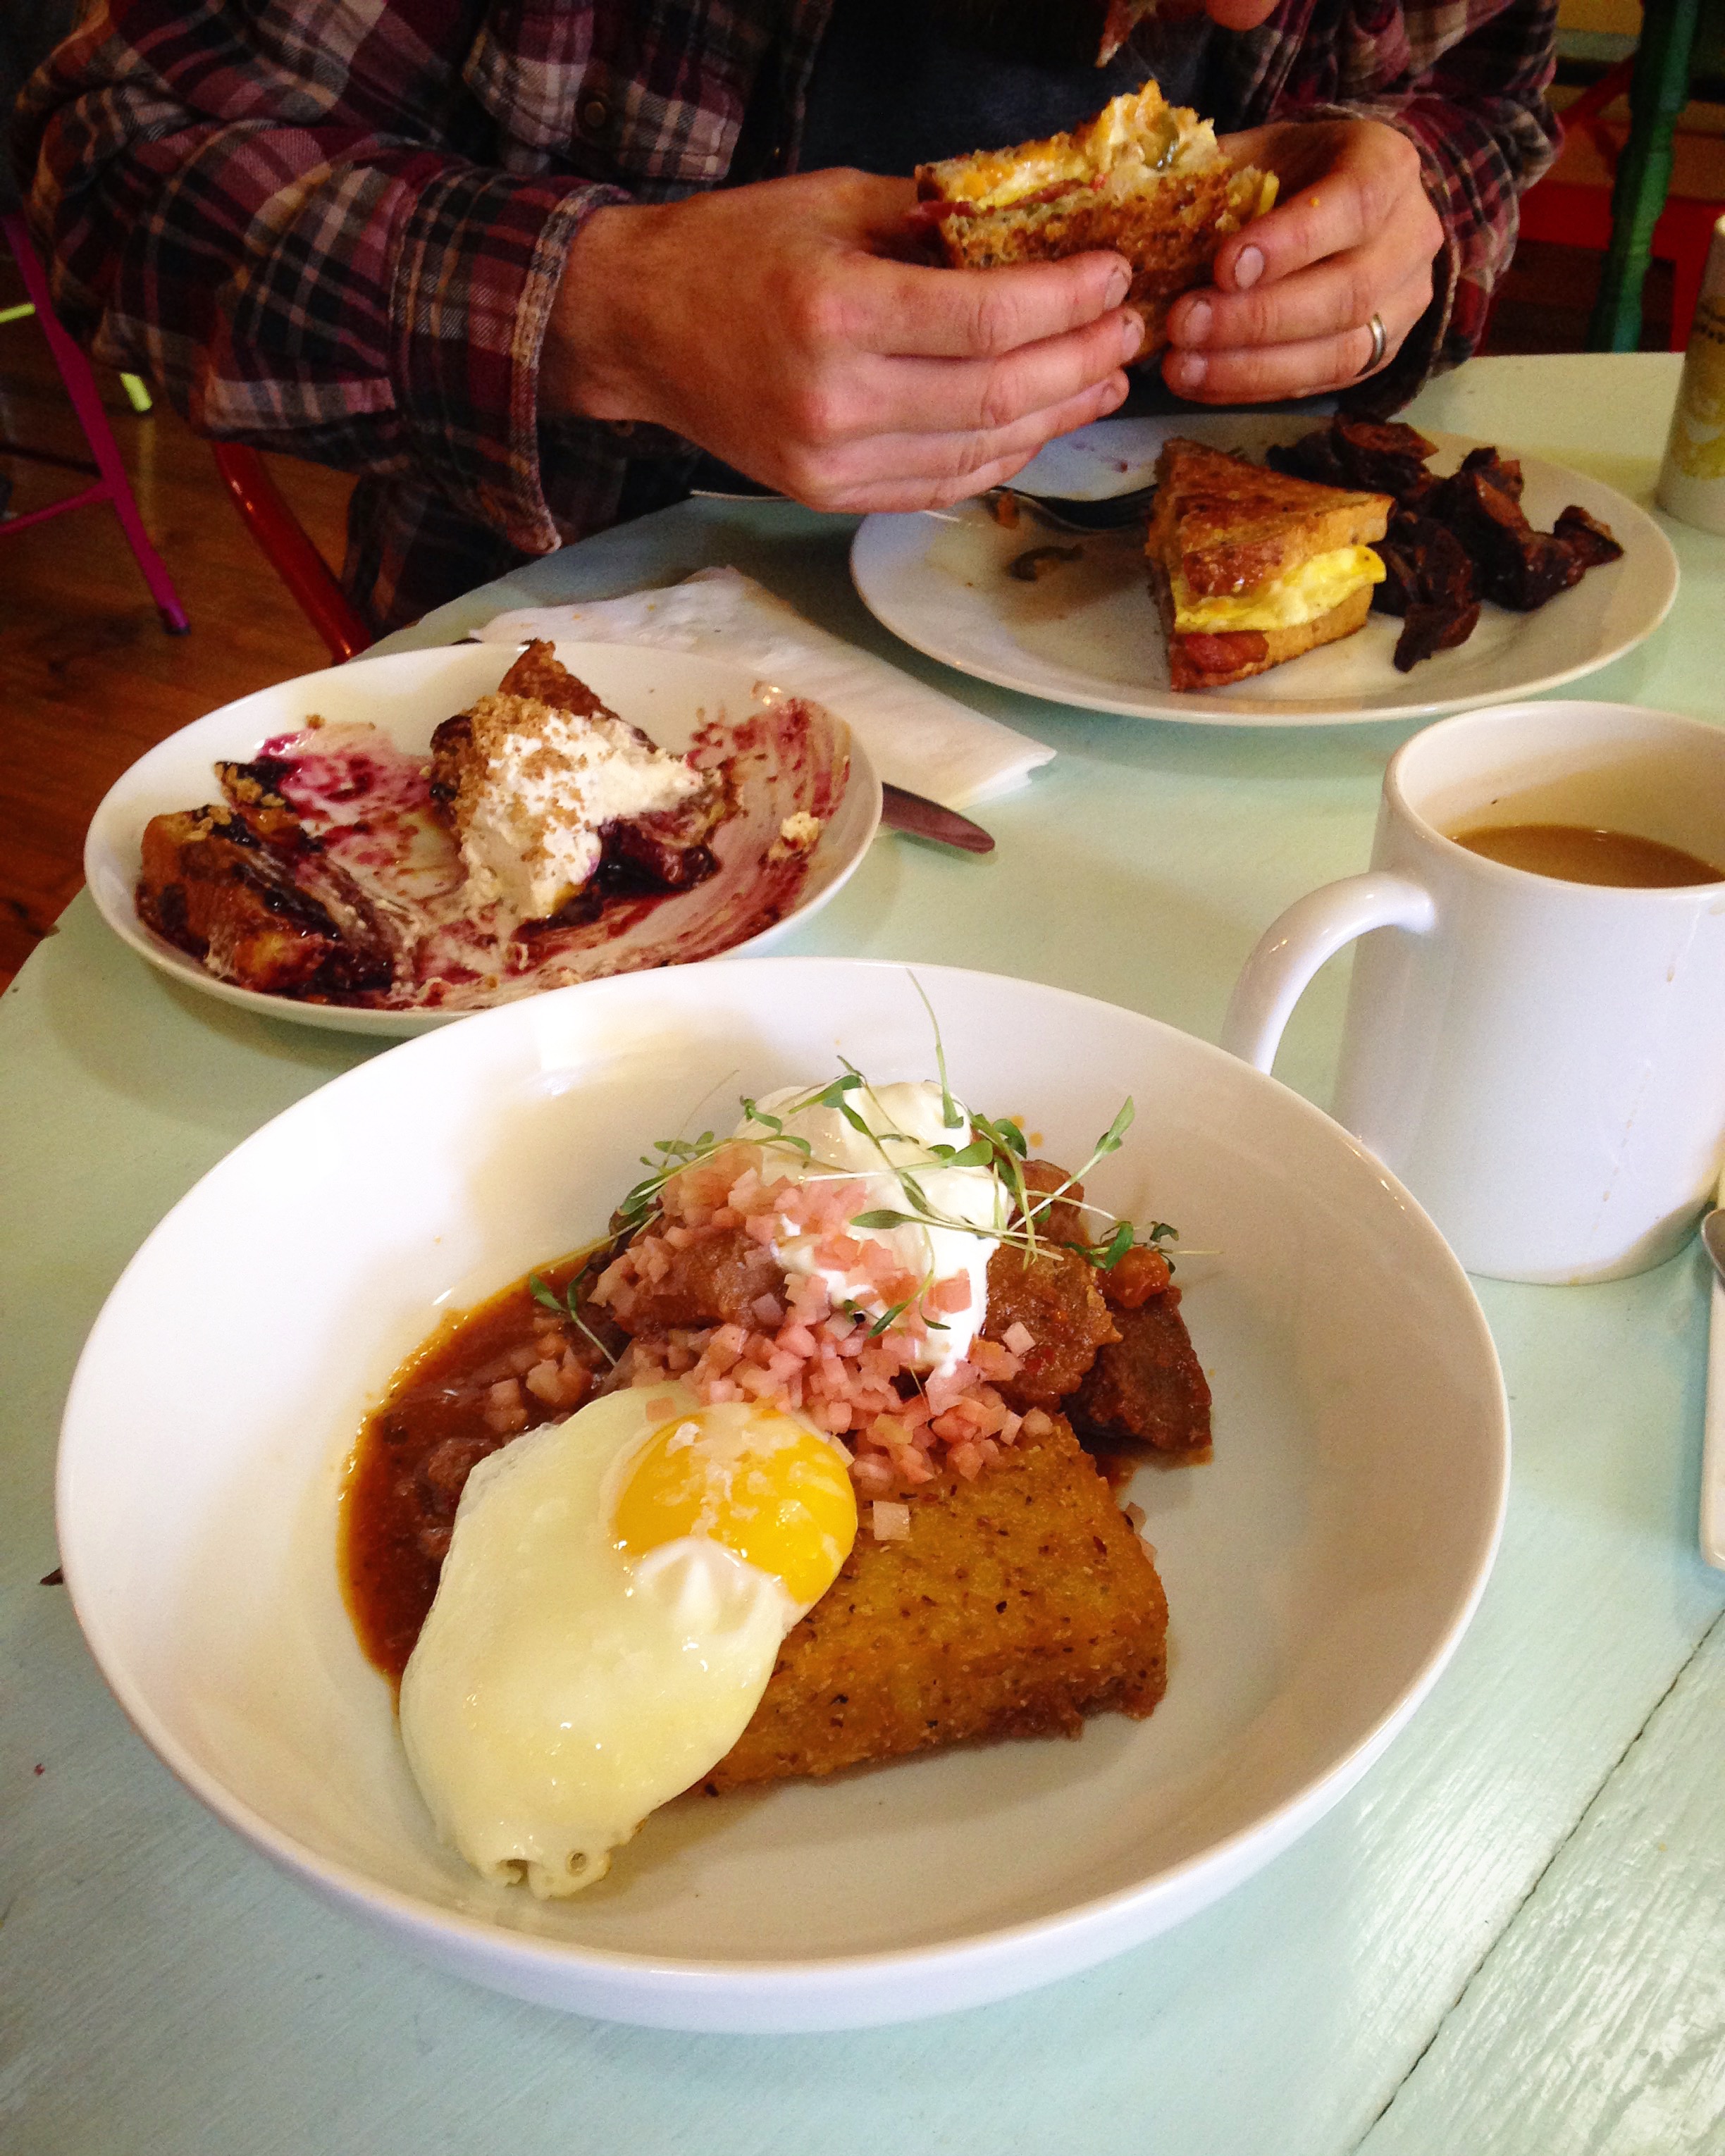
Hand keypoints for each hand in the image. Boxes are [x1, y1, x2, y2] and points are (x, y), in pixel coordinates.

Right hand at [543, 167, 1143, 510]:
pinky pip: (942, 485)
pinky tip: (1041, 421)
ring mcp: (831, 461)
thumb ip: (934, 219)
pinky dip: (1002, 456)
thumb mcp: (832, 202)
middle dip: (1081, 362)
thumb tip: (1038, 225)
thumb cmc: (730, 251)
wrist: (638, 327)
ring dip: (1057, 417)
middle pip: (998, 395)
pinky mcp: (827, 496)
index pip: (990, 320)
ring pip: (981, 452)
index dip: (1069, 301)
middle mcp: (836, 400)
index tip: (1114, 276)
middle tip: (1129, 332)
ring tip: (1105, 380)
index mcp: (837, 312)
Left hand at [1160, 119, 1442, 401]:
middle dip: (1256, 318)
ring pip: (1339, 352)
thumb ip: (1214, 176)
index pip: (1355, 204)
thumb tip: (1139, 205)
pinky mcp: (1381, 354)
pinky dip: (1256, 387)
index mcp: (1388, 165)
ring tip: (1182, 367)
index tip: (1224, 266)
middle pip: (1345, 292)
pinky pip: (1321, 383)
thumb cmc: (1290, 173)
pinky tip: (1202, 382)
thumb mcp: (1258, 153)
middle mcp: (1412, 236)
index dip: (1291, 241)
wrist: (1341, 201)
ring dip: (1252, 367)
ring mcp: (1404, 304)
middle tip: (1183, 324)